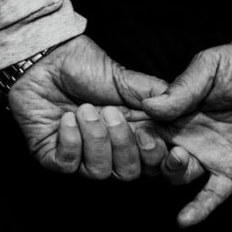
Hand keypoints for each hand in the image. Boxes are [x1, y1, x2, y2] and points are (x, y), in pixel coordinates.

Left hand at [7, 35, 173, 180]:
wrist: (48, 58)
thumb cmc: (86, 67)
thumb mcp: (126, 80)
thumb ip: (155, 97)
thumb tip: (183, 112)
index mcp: (131, 136)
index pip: (154, 164)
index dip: (160, 160)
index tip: (160, 141)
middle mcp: (109, 151)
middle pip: (129, 173)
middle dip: (123, 144)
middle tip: (112, 113)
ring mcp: (80, 156)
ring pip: (99, 172)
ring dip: (94, 138)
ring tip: (84, 109)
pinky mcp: (53, 156)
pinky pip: (68, 165)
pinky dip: (70, 141)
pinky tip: (67, 119)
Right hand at [125, 44, 231, 227]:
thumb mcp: (208, 67)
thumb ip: (182, 88)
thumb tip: (150, 106)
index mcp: (174, 112)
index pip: (141, 126)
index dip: (124, 131)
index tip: (107, 131)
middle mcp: (185, 137)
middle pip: (152, 156)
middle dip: (143, 155)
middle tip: (148, 144)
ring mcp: (208, 156)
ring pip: (178, 175)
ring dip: (173, 171)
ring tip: (179, 158)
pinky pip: (212, 196)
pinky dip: (198, 210)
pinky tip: (184, 220)